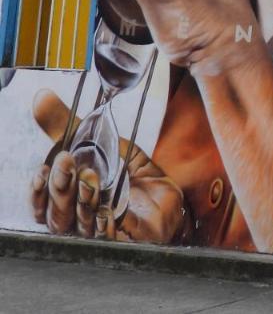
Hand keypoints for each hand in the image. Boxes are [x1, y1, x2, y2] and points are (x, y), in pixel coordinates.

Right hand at [29, 90, 186, 242]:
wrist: (171, 200)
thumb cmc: (132, 178)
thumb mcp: (103, 145)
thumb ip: (70, 126)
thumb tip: (42, 96)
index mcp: (70, 202)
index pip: (43, 203)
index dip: (38, 190)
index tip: (43, 168)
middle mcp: (79, 221)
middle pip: (57, 214)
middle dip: (60, 187)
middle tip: (67, 162)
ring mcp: (101, 233)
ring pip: (80, 224)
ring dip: (83, 200)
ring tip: (90, 178)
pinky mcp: (126, 239)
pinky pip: (110, 236)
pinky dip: (106, 222)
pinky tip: (108, 210)